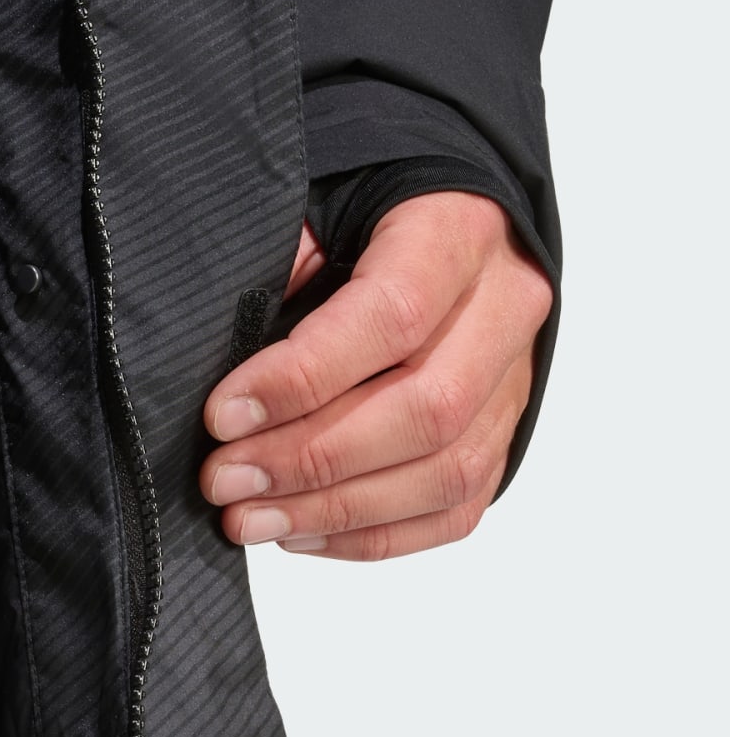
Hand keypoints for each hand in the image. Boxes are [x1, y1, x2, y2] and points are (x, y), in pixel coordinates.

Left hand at [199, 192, 550, 560]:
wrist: (441, 211)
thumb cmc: (359, 206)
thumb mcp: (312, 200)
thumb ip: (282, 257)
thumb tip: (230, 349)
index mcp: (454, 233)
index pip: (391, 316)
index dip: (301, 377)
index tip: (222, 415)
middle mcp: (503, 306)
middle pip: (427, 408)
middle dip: (310, 459)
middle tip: (224, 480)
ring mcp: (515, 377)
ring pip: (447, 469)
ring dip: (336, 510)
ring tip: (249, 520)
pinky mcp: (505, 431)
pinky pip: (456, 506)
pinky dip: (375, 535)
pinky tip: (301, 534)